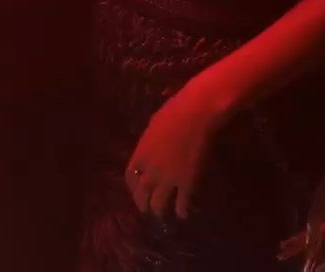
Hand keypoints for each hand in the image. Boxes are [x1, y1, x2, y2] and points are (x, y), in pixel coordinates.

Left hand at [125, 76, 230, 220]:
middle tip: (146, 208)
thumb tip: (152, 148)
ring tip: (162, 214)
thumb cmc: (173, 112)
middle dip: (142, 203)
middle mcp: (150, 170)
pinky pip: (181, 203)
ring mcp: (168, 179)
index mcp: (140, 153)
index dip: (132, 186)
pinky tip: (183, 213)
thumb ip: (150, 143)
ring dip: (159, 210)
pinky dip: (181, 210)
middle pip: (141, 194)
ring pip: (158, 204)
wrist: (195, 114)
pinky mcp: (186, 183)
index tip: (136, 189)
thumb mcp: (153, 126)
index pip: (130, 176)